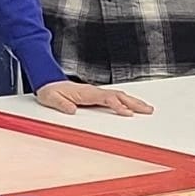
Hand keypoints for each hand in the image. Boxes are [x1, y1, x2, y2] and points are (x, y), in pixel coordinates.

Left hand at [35, 82, 153, 117]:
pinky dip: (125, 101)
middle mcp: (92, 91)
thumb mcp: (51, 98)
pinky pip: (113, 98)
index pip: (105, 98)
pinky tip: (131, 106)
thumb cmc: (49, 91)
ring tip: (146, 108)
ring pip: (118, 96)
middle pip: (117, 95)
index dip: (117, 105)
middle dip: (133, 103)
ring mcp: (95, 93)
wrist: (46, 82)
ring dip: (133, 101)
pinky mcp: (94, 96)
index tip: (127, 113)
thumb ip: (61, 104)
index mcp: (85, 92)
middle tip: (148, 110)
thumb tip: (71, 110)